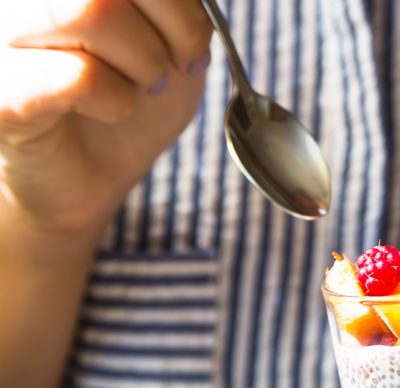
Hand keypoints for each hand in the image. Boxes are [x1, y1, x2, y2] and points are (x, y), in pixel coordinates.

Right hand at [0, 0, 212, 238]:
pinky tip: (112, 109)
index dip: (181, 4)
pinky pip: (78, 75)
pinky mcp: (1, 93)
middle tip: (177, 67)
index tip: (194, 44)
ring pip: (91, 11)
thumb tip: (196, 0)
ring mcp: (2, 34)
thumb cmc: (123, 96)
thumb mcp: (167, 39)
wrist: (85, 174)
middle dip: (176, 25)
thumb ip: (177, 5)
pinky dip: (118, 98)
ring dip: (145, 60)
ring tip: (144, 88)